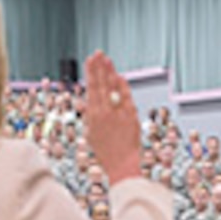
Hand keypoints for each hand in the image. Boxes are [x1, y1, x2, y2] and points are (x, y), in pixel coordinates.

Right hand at [81, 52, 142, 183]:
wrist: (121, 166)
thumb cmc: (106, 153)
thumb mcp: (91, 134)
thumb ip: (91, 116)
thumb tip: (89, 101)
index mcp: (93, 116)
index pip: (92, 88)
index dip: (91, 72)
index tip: (90, 60)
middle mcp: (104, 112)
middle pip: (101, 84)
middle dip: (99, 67)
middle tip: (98, 53)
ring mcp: (118, 114)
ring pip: (113, 88)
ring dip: (110, 72)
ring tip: (107, 59)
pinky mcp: (130, 117)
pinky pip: (126, 98)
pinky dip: (123, 86)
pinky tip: (119, 76)